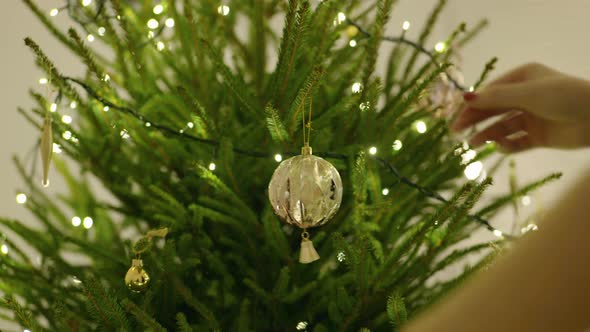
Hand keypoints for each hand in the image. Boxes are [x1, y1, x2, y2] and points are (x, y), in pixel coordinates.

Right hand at [451, 63, 589, 151]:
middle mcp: (525, 96)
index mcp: (522, 79)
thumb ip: (495, 97)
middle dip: (474, 120)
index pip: (489, 92)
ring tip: (473, 144)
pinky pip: (516, 142)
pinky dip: (507, 146)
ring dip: (487, 135)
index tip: (454, 116)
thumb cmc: (565, 97)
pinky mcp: (539, 136)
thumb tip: (464, 97)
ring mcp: (532, 117)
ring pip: (502, 127)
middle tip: (455, 132)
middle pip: (493, 109)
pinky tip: (501, 148)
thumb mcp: (528, 94)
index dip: (471, 104)